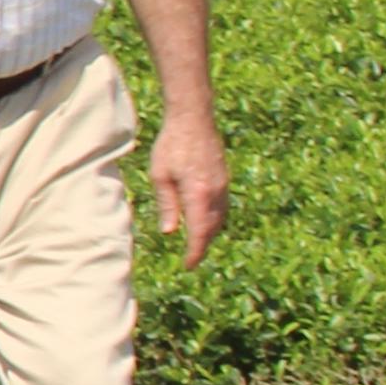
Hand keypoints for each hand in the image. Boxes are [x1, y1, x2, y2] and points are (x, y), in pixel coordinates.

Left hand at [152, 112, 229, 266]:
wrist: (194, 119)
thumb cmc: (172, 145)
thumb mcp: (160, 176)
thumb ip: (167, 205)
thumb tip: (170, 232)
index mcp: (199, 193)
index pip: (200, 231)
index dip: (195, 252)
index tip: (188, 266)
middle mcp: (216, 192)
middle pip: (213, 228)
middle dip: (203, 246)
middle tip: (191, 260)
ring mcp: (223, 185)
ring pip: (220, 218)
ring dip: (210, 234)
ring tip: (198, 245)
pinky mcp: (224, 178)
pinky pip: (223, 206)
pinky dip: (215, 219)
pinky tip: (205, 221)